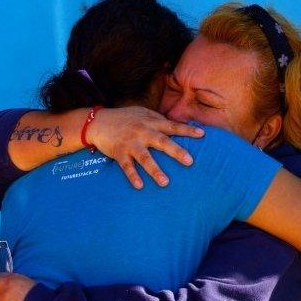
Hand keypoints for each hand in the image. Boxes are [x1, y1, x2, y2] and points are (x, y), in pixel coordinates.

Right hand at [86, 106, 204, 188]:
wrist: (99, 121)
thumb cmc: (125, 118)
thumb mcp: (142, 114)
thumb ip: (158, 120)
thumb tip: (177, 126)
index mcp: (150, 122)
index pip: (172, 126)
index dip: (187, 130)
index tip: (202, 134)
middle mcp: (142, 132)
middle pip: (162, 142)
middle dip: (176, 151)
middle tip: (190, 161)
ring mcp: (130, 143)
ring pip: (145, 158)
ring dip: (155, 170)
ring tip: (165, 182)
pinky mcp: (119, 152)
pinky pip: (126, 166)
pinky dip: (133, 176)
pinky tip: (140, 186)